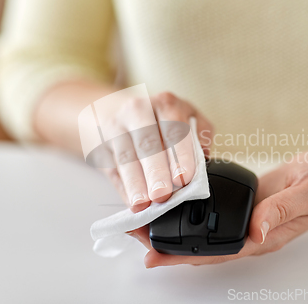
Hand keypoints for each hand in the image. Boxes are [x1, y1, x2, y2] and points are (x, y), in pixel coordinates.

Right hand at [98, 92, 212, 212]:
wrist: (110, 110)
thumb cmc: (155, 117)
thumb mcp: (183, 113)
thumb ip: (200, 133)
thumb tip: (206, 156)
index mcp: (165, 103)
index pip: (174, 129)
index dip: (179, 155)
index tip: (184, 178)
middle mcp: (137, 111)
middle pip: (147, 143)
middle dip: (156, 171)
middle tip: (162, 194)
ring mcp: (115, 128)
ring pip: (126, 158)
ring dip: (136, 183)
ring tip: (144, 203)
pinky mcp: (101, 147)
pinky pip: (113, 169)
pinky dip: (124, 189)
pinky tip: (132, 202)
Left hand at [133, 147, 307, 266]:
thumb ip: (282, 208)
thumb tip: (256, 229)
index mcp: (266, 235)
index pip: (219, 253)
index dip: (185, 258)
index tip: (155, 258)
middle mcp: (253, 232)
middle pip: (206, 248)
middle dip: (169, 248)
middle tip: (136, 239)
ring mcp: (249, 219)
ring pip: (207, 233)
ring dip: (177, 232)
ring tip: (145, 228)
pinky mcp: (247, 204)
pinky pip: (216, 215)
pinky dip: (193, 214)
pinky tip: (176, 208)